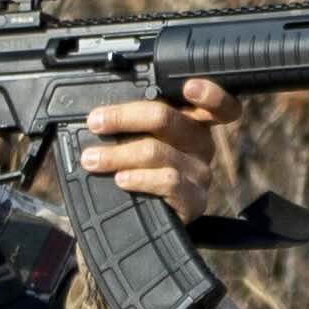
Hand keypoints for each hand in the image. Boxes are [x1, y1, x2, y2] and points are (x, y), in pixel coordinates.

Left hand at [69, 79, 232, 219]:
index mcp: (191, 121)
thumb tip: (99, 112)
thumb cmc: (136, 173)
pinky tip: (121, 180)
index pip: (216, 104)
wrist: (140, 223)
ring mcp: (200, 173)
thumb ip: (130, 124)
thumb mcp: (135, 141)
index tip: (188, 86)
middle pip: (167, 118)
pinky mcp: (194, 200)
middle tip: (96, 123)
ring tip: (92, 160)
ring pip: (157, 151)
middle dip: (123, 117)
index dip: (210, 93)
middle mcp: (201, 143)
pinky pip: (168, 181)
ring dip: (117, 154)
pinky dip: (139, 179)